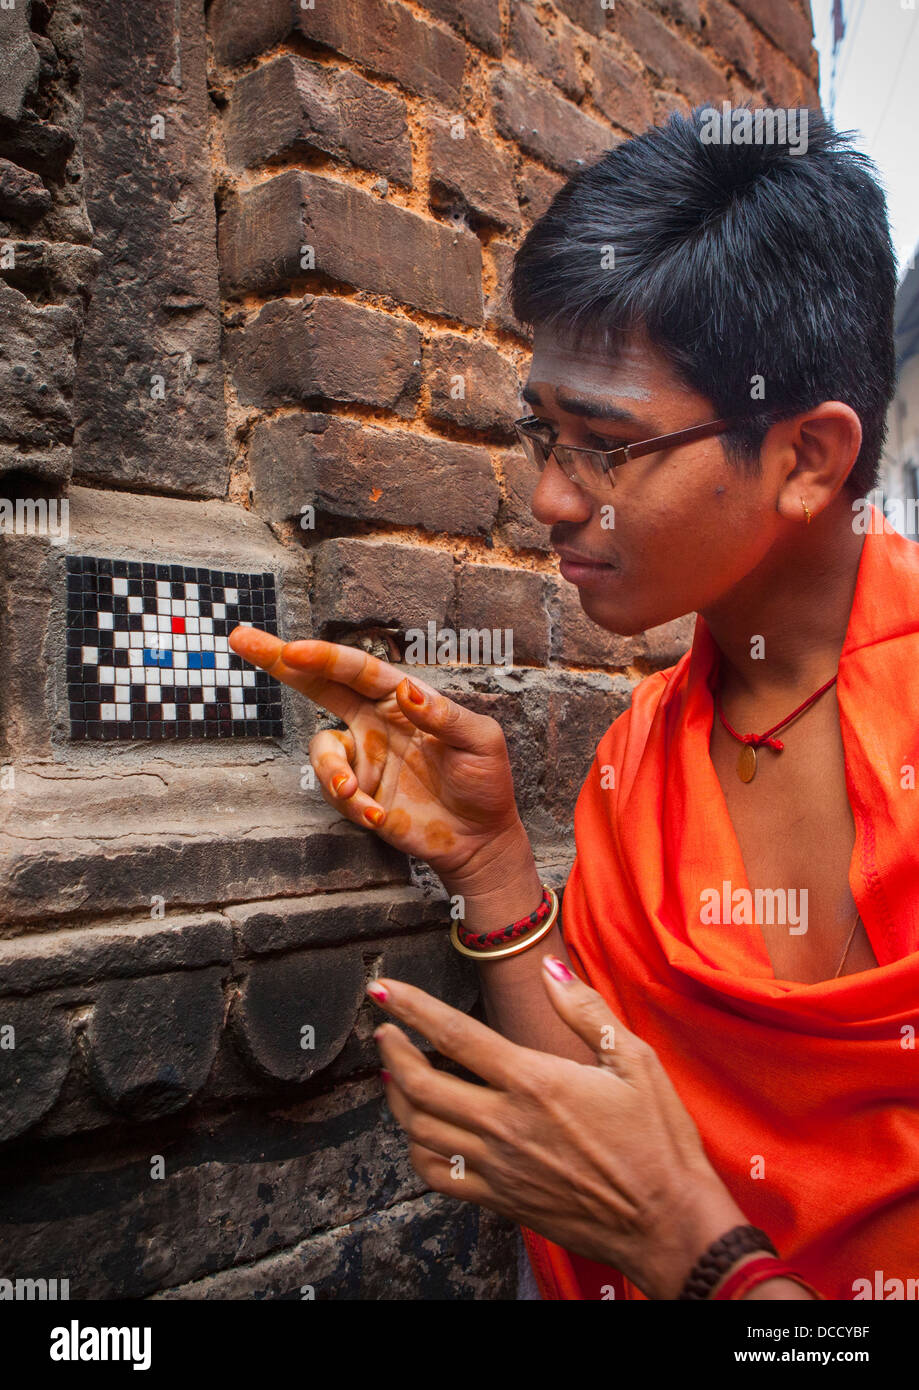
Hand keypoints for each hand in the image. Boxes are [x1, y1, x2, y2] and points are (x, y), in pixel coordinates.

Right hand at [227, 628, 529, 885]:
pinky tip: (382, 817)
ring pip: (322, 751)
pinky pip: (338, 794)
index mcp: (402, 699)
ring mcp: (363, 758)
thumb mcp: (480, 741)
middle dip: (280, 661)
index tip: (292, 650)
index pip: (358, 670)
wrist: (480, 838)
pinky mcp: (359, 795)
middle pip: (318, 684)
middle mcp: (374, 721)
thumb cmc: (485, 781)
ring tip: (354, 795)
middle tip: (242, 638)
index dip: (324, 658)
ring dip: (331, 773)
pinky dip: (355, 807)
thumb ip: (443, 716)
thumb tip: (405, 691)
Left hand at [366, 958, 747, 1299]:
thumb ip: (585, 1010)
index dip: (412, 1008)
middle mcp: (507, 1124)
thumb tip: (549, 970)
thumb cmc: (657, 1140)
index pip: (455, 1035)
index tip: (385, 990)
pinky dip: (416, 1149)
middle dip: (392, 1050)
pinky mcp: (500, 1200)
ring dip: (397, 1096)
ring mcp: (499, 1166)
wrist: (667, 1222)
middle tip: (383, 1029)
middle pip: (422, 1084)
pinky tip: (419, 1131)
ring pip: (421, 1129)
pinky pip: (438, 1176)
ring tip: (393, 1072)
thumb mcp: (635, 1061)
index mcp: (535, 1082)